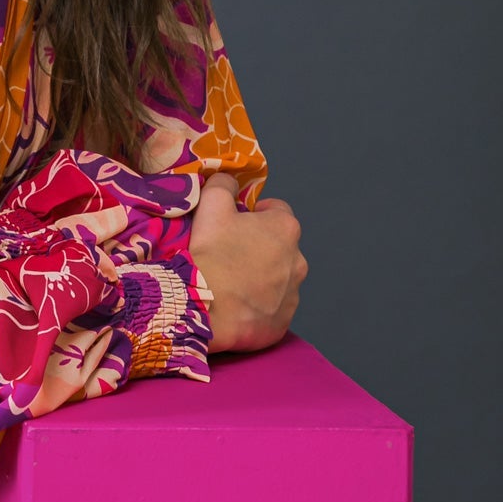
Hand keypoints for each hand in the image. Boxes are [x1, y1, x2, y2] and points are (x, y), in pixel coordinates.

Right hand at [189, 174, 307, 353]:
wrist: (204, 306)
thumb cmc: (210, 253)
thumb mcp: (210, 205)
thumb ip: (223, 185)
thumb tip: (229, 180)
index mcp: (285, 229)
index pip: (277, 211)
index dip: (255, 215)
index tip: (236, 223)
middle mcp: (298, 260)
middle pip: (280, 247)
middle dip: (260, 248)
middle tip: (230, 254)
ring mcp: (293, 294)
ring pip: (279, 279)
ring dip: (262, 277)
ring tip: (232, 284)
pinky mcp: (282, 321)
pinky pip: (272, 308)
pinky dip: (259, 305)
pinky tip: (236, 305)